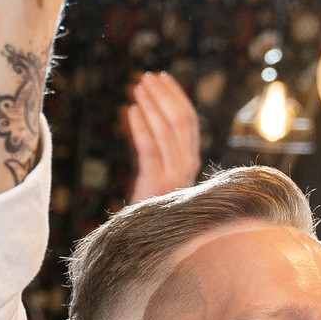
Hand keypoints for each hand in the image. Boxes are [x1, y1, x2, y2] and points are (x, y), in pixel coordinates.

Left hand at [122, 71, 201, 203]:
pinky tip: (130, 110)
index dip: (175, 97)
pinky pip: (150, 150)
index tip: (162, 78)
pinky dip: (140, 128)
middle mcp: (187, 167)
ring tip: (136, 87)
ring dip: (152, 105)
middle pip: (181, 121)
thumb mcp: (161, 177)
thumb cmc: (151, 207)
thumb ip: (162, 152)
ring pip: (167, 131)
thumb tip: (151, 115)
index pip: (189, 121)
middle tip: (147, 77)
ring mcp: (174, 176)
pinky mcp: (157, 185)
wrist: (146, 242)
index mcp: (190, 162)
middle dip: (164, 96)